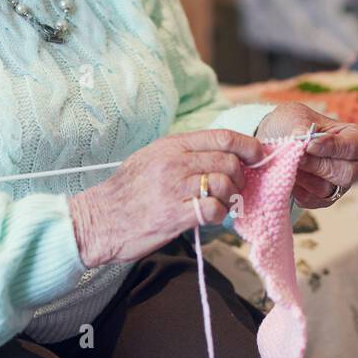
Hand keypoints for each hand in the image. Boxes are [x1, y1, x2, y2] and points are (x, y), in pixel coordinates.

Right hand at [68, 129, 263, 267]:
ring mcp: (174, 188)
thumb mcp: (151, 158)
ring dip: (230, 197)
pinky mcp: (175, 215)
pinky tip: (208, 217)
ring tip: (220, 204)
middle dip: (240, 176)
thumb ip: (183, 153)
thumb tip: (221, 153)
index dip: (248, 145)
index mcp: (171, 145)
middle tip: (235, 188)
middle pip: (229, 161)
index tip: (259, 155)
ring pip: (224, 184)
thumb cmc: (127, 192)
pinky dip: (219, 215)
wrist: (98, 220)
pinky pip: (214, 210)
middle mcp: (174, 162)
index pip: (222, 137)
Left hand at [255, 102, 357, 208]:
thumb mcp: (297, 116)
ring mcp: (340, 184)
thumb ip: (302, 127)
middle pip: (345, 173)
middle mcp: (354, 164)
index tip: (309, 145)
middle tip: (297, 157)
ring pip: (327, 189)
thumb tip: (303, 139)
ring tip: (288, 163)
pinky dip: (297, 189)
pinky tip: (287, 175)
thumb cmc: (294, 123)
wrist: (276, 138)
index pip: (354, 147)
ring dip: (304, 177)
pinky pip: (313, 200)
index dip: (332, 147)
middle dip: (317, 165)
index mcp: (356, 139)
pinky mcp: (323, 199)